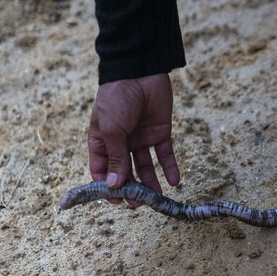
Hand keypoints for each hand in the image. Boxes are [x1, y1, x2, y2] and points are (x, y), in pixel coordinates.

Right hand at [87, 74, 179, 206]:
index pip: (102, 169)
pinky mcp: (160, 132)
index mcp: (102, 140)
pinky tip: (174, 182)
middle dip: (132, 188)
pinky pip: (165, 154)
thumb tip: (114, 186)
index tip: (116, 201)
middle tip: (139, 203)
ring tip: (157, 197)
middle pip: (125, 171)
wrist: (141, 72)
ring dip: (151, 182)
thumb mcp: (112, 130)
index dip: (107, 186)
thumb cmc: (118, 99)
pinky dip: (170, 168)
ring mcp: (141, 137)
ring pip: (145, 166)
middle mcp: (121, 141)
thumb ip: (116, 159)